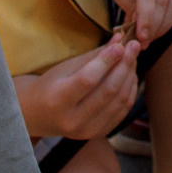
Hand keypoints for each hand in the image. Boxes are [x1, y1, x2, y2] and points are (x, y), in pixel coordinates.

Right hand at [14, 36, 141, 139]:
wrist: (37, 116)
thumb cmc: (50, 86)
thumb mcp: (66, 67)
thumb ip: (94, 55)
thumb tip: (120, 39)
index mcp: (58, 101)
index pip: (87, 80)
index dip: (106, 61)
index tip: (120, 44)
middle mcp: (72, 120)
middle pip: (108, 91)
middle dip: (125, 65)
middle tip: (134, 46)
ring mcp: (87, 130)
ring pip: (119, 101)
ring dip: (130, 76)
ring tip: (132, 58)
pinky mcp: (99, 133)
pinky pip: (122, 110)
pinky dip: (130, 90)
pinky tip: (129, 75)